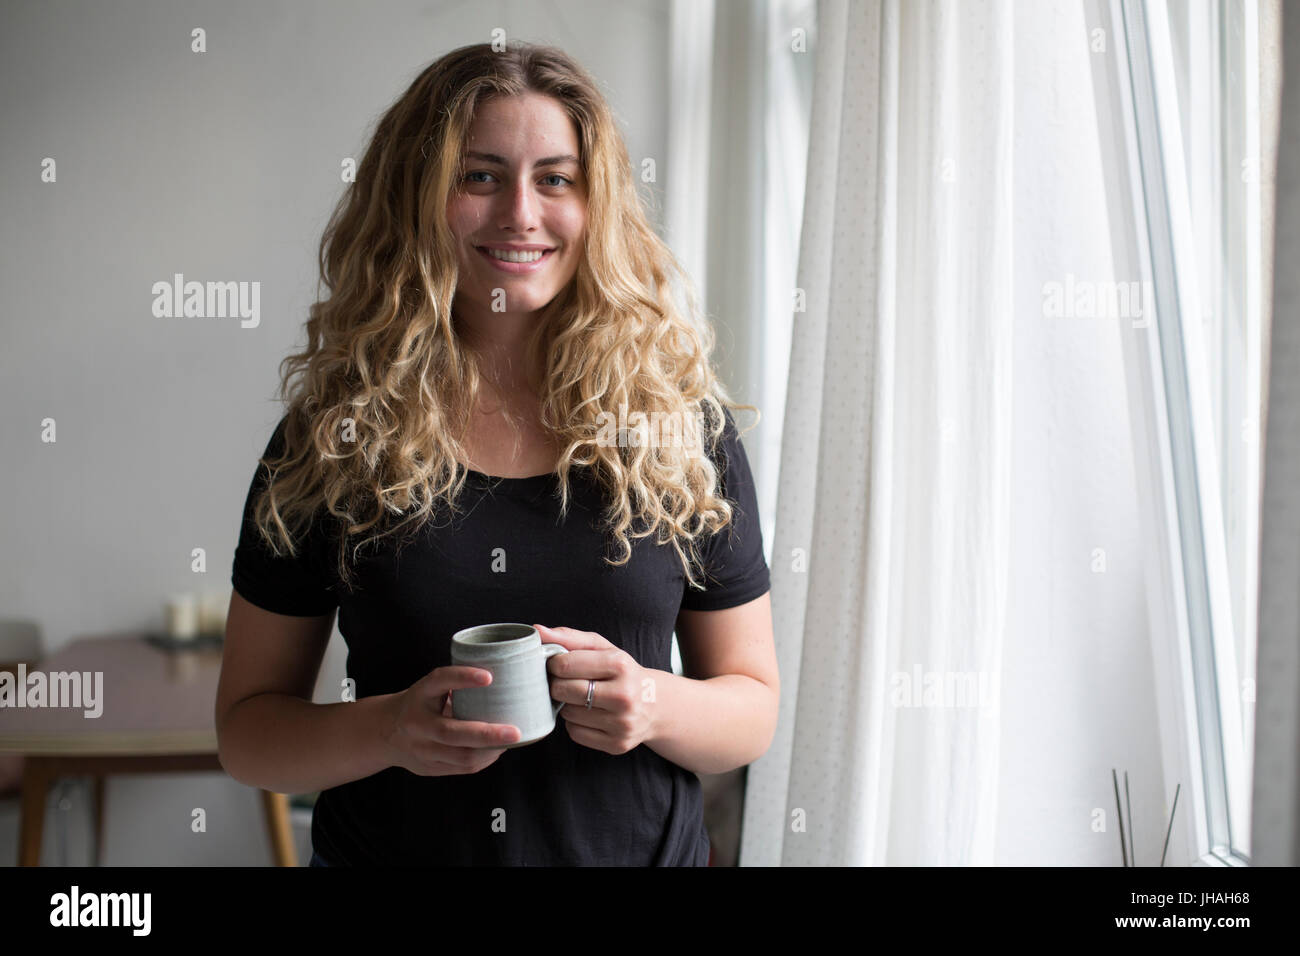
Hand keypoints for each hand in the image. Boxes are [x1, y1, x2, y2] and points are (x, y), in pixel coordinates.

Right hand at [383, 666, 521, 775]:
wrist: (384, 732)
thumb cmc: (421, 704)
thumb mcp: (430, 688)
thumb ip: (457, 685)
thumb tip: (505, 676)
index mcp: (419, 695)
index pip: (439, 681)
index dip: (463, 677)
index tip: (489, 676)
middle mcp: (417, 723)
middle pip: (452, 732)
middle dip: (488, 734)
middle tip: (515, 731)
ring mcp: (420, 749)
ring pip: (461, 756)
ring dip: (491, 750)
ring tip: (510, 741)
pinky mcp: (428, 767)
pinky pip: (462, 768)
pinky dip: (484, 760)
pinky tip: (496, 751)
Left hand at [533, 624, 654, 755]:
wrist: (655, 704)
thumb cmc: (621, 672)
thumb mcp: (602, 648)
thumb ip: (569, 637)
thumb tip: (536, 630)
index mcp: (620, 665)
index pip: (565, 665)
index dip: (554, 664)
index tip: (557, 664)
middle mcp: (624, 695)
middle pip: (564, 690)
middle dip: (558, 685)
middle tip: (565, 682)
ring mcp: (621, 723)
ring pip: (568, 714)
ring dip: (567, 705)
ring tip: (581, 698)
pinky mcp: (616, 743)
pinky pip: (575, 733)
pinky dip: (575, 723)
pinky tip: (588, 715)